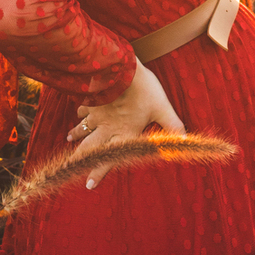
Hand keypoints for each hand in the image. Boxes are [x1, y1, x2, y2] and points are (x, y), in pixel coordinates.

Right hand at [67, 61, 184, 187]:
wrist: (118, 69)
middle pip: (90, 147)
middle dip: (80, 159)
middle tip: (70, 167)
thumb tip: (186, 141)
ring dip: (77, 134)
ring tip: (68, 139)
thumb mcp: (162, 107)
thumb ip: (172, 125)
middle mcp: (107, 128)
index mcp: (123, 133)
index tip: (89, 185)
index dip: (99, 173)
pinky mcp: (92, 99)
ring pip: (83, 127)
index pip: (109, 159)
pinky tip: (77, 111)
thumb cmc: (142, 90)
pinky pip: (83, 107)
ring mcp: (97, 114)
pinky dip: (79, 111)